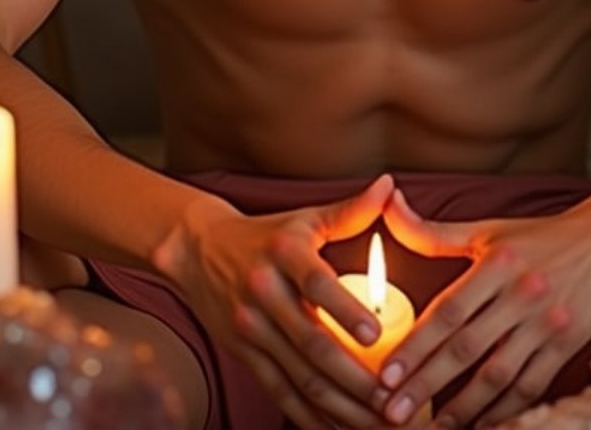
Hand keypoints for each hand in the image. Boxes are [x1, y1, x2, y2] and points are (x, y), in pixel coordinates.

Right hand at [155, 173, 398, 429]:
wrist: (198, 249)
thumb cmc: (266, 234)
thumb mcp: (306, 218)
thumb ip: (352, 210)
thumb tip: (390, 185)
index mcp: (285, 254)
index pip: (317, 283)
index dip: (346, 310)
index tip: (377, 334)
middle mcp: (265, 293)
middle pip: (312, 343)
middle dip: (355, 378)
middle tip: (392, 400)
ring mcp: (250, 329)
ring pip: (299, 377)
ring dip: (340, 407)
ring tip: (377, 423)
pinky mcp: (243, 355)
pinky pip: (280, 393)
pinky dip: (310, 418)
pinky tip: (337, 429)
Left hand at [377, 185, 590, 427]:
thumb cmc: (540, 237)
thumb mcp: (487, 230)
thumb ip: (433, 231)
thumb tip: (388, 203)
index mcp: (497, 263)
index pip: (448, 311)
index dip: (416, 345)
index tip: (385, 374)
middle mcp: (521, 294)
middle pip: (466, 348)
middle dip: (427, 384)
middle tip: (392, 411)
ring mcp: (547, 323)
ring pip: (498, 374)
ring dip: (463, 406)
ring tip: (432, 426)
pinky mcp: (569, 345)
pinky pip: (532, 385)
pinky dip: (505, 409)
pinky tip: (481, 423)